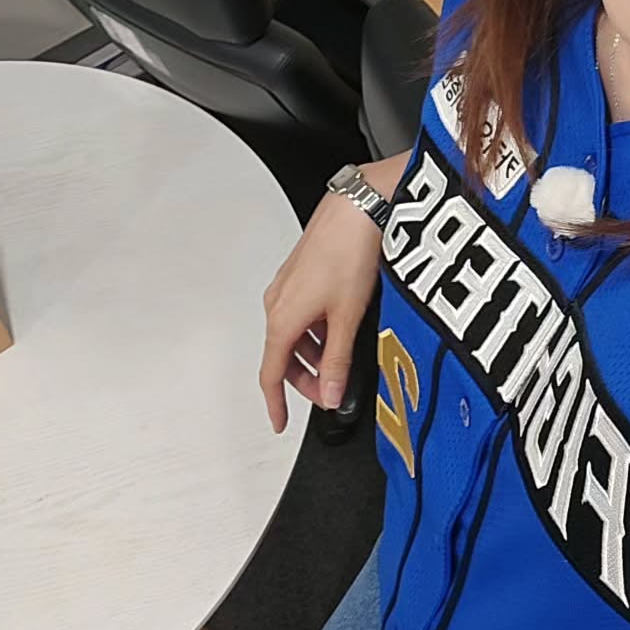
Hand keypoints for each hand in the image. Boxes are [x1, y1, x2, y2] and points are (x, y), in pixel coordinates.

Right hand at [257, 153, 406, 432]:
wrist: (358, 208)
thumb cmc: (349, 251)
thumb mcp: (347, 318)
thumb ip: (336, 362)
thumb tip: (329, 394)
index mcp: (281, 319)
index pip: (270, 373)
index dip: (276, 403)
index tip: (280, 421)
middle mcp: (278, 302)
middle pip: (283, 356)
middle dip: (303, 380)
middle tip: (329, 393)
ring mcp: (289, 286)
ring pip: (294, 333)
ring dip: (313, 353)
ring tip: (341, 361)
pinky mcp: (302, 273)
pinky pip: (301, 313)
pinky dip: (316, 329)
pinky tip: (340, 329)